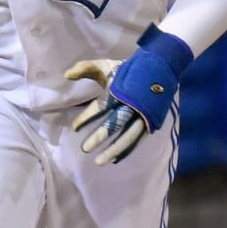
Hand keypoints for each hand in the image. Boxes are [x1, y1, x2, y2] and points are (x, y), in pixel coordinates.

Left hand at [66, 24, 193, 166]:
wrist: (160, 67)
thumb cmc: (127, 70)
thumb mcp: (105, 65)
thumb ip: (85, 68)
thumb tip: (66, 75)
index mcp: (118, 91)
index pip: (100, 107)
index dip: (86, 118)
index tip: (74, 128)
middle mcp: (131, 104)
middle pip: (115, 123)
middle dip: (100, 137)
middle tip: (85, 149)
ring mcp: (142, 115)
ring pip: (128, 135)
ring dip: (114, 149)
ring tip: (99, 162)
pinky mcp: (150, 121)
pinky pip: (138, 139)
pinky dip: (127, 150)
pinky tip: (115, 159)